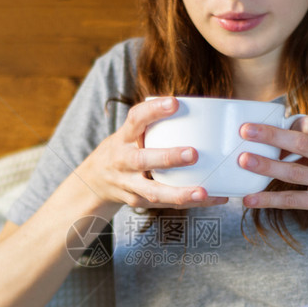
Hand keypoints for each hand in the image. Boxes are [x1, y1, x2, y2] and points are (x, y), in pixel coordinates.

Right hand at [78, 97, 228, 209]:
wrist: (96, 180)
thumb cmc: (125, 149)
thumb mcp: (130, 134)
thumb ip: (154, 124)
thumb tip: (200, 110)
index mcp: (124, 138)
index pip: (135, 119)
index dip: (153, 110)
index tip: (174, 103)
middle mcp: (123, 161)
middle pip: (142, 160)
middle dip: (168, 158)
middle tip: (193, 154)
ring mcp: (128, 184)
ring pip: (153, 191)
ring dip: (179, 192)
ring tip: (203, 192)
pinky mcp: (137, 201)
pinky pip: (165, 204)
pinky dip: (189, 203)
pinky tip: (211, 198)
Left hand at [236, 116, 307, 241]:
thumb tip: (288, 135)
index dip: (291, 121)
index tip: (270, 119)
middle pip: (302, 144)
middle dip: (271, 135)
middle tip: (245, 130)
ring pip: (295, 172)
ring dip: (266, 166)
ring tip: (243, 161)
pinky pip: (294, 201)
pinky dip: (270, 200)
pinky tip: (251, 200)